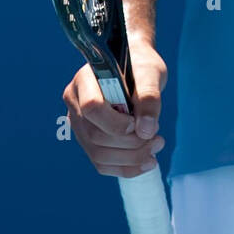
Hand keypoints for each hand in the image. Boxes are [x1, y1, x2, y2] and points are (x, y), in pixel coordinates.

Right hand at [63, 39, 167, 178]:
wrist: (136, 67)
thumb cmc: (141, 65)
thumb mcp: (150, 73)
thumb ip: (149, 98)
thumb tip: (146, 132)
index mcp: (85, 80)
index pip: (91, 107)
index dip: (116, 123)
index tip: (140, 122)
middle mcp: (75, 102)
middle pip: (95, 135)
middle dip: (130, 144)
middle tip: (159, 139)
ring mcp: (78, 123)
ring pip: (98, 154)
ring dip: (130, 159)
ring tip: (156, 147)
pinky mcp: (87, 138)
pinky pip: (101, 162)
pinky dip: (125, 167)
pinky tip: (146, 162)